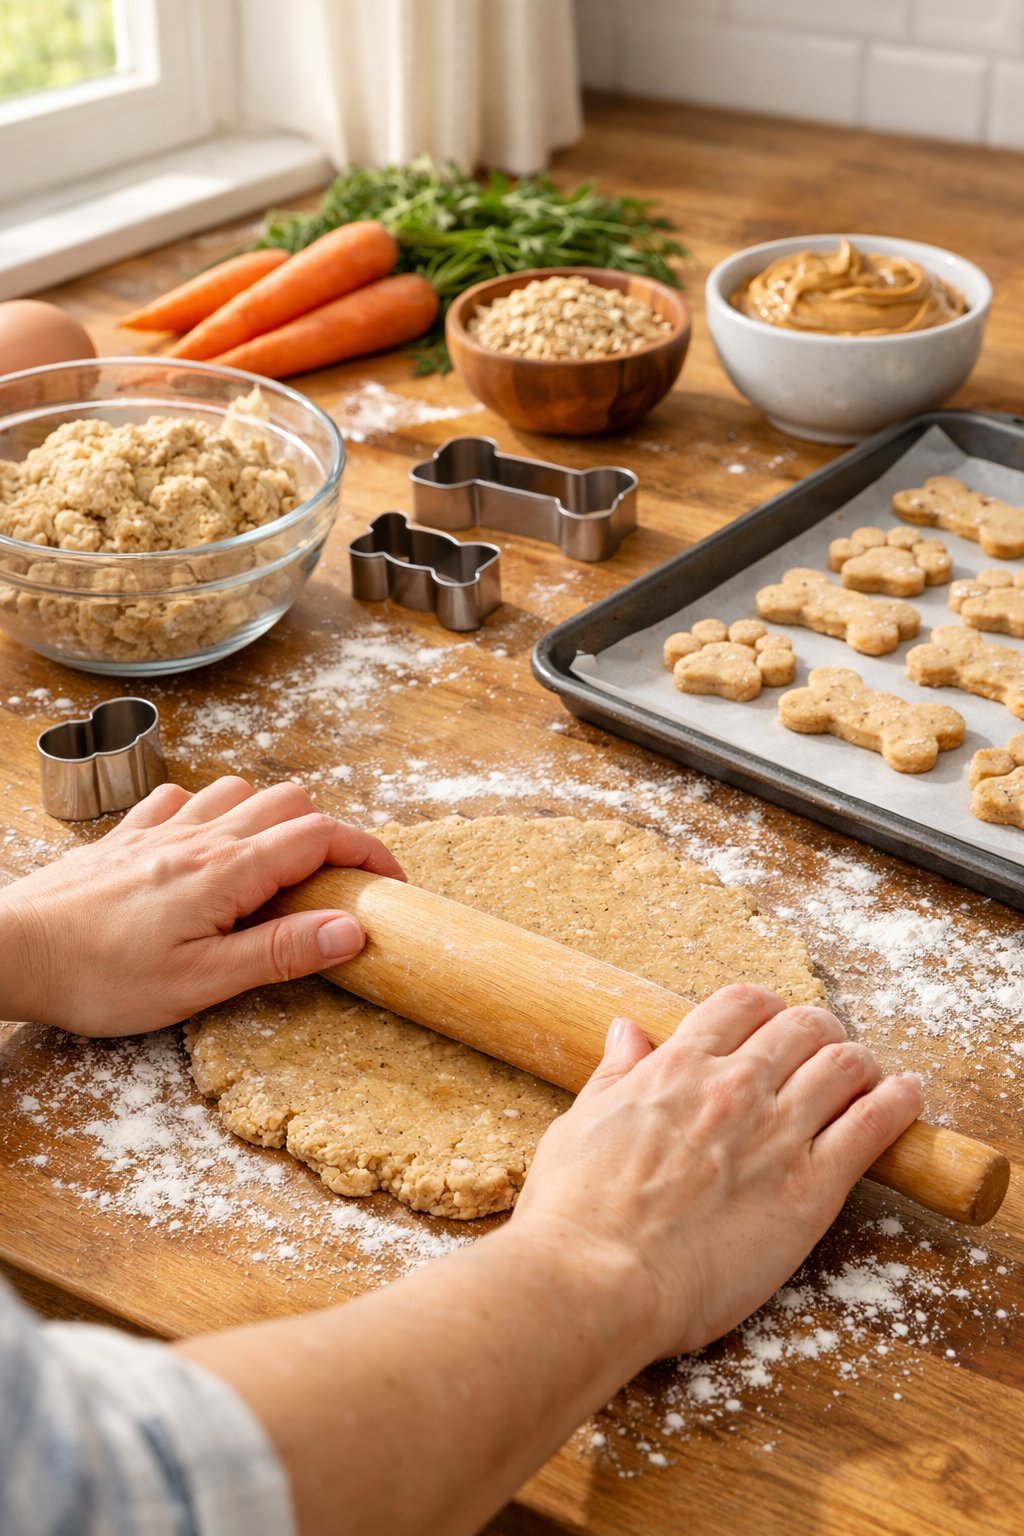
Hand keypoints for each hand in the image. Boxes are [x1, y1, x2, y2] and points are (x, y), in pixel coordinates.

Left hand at [0, 776, 403, 1036]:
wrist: (12, 951)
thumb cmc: (99, 977)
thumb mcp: (201, 983)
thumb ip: (279, 951)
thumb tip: (350, 930)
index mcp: (227, 871)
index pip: (322, 836)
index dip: (368, 852)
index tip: (390, 881)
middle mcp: (200, 836)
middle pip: (291, 802)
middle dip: (328, 834)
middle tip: (335, 883)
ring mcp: (161, 828)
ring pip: (240, 790)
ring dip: (271, 817)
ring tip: (275, 867)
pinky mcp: (127, 835)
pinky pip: (182, 797)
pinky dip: (211, 811)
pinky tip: (204, 846)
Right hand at [512, 984, 922, 1358]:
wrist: (596, 1277)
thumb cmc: (575, 1212)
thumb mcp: (581, 1122)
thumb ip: (614, 1073)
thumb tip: (627, 1030)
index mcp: (678, 1066)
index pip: (742, 1004)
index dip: (766, 1008)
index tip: (774, 1025)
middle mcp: (735, 1087)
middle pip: (804, 1025)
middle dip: (820, 1031)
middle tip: (825, 1052)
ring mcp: (777, 1133)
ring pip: (846, 1064)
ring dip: (862, 1062)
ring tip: (870, 1076)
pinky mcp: (810, 1190)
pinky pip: (874, 1126)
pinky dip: (899, 1102)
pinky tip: (907, 1096)